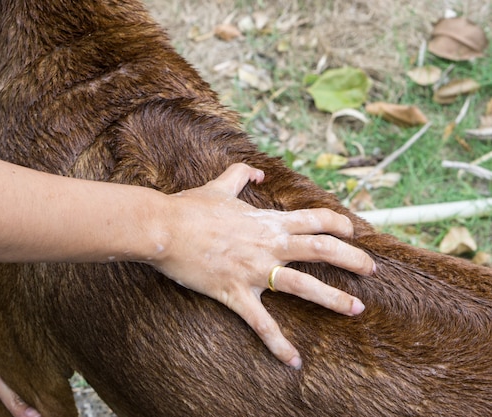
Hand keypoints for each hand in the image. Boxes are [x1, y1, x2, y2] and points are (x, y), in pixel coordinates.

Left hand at [0, 309, 40, 416]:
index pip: (36, 389)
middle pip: (21, 400)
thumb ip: (14, 398)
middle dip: (26, 412)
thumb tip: (34, 416)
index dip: (43, 402)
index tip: (50, 411)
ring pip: (5, 408)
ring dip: (9, 415)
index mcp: (20, 367)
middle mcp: (8, 377)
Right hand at [152, 163, 374, 368]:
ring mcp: (254, 269)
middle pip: (321, 249)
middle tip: (373, 270)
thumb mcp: (219, 185)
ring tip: (357, 309)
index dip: (338, 224)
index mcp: (266, 221)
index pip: (314, 219)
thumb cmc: (190, 207)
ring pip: (303, 285)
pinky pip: (261, 322)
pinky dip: (278, 343)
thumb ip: (241, 175)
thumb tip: (257, 173)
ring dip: (333, 298)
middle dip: (352, 259)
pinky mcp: (235, 292)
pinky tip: (293, 361)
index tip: (354, 232)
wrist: (164, 227)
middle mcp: (268, 244)